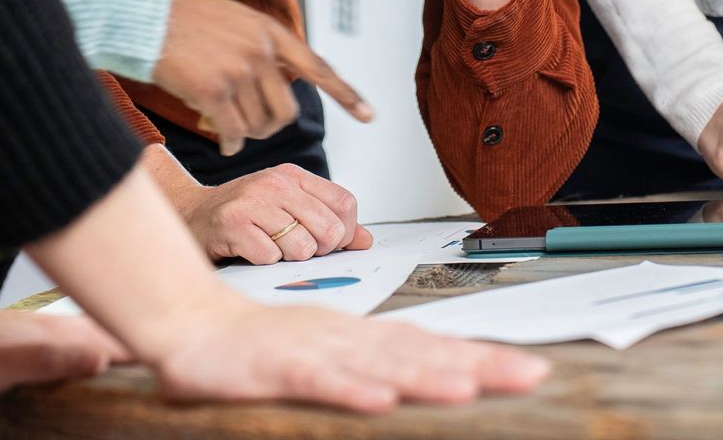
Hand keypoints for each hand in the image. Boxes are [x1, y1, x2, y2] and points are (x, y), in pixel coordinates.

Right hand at [25, 166, 545, 415]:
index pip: (432, 346)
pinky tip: (378, 400)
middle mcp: (347, 337)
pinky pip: (317, 380)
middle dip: (478, 363)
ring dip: (425, 375)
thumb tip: (417, 384)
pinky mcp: (276, 367)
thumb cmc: (258, 346)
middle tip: (531, 373)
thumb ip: (369, 369)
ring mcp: (313, 349)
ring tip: (470, 388)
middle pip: (421, 351)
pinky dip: (348, 388)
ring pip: (378, 363)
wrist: (190, 322)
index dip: (482, 356)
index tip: (532, 367)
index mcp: (361, 337)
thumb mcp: (324, 358)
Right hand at [153, 0, 372, 157]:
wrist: (145, 16)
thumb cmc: (184, 18)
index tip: (370, 115)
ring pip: (257, 125)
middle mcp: (261, 51)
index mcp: (270, 32)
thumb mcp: (235, 19)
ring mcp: (238, 71)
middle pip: (286, 111)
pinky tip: (223, 142)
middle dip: (271, 126)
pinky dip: (229, 143)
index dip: (346, 94)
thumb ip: (261, 46)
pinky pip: (232, 133)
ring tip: (226, 123)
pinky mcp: (213, 91)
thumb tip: (279, 82)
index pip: (318, 68)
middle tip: (252, 127)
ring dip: (243, 133)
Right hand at [170, 162, 372, 262]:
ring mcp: (253, 202)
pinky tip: (251, 251)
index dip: (344, 232)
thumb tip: (366, 241)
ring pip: (303, 247)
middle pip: (329, 229)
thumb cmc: (243, 215)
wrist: (190, 215)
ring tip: (271, 248)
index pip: (345, 203)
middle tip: (297, 250)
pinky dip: (264, 262)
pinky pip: (271, 257)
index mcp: (294, 176)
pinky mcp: (233, 225)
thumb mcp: (287, 208)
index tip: (328, 242)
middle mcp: (275, 183)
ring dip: (290, 259)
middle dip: (319, 250)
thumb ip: (327, 220)